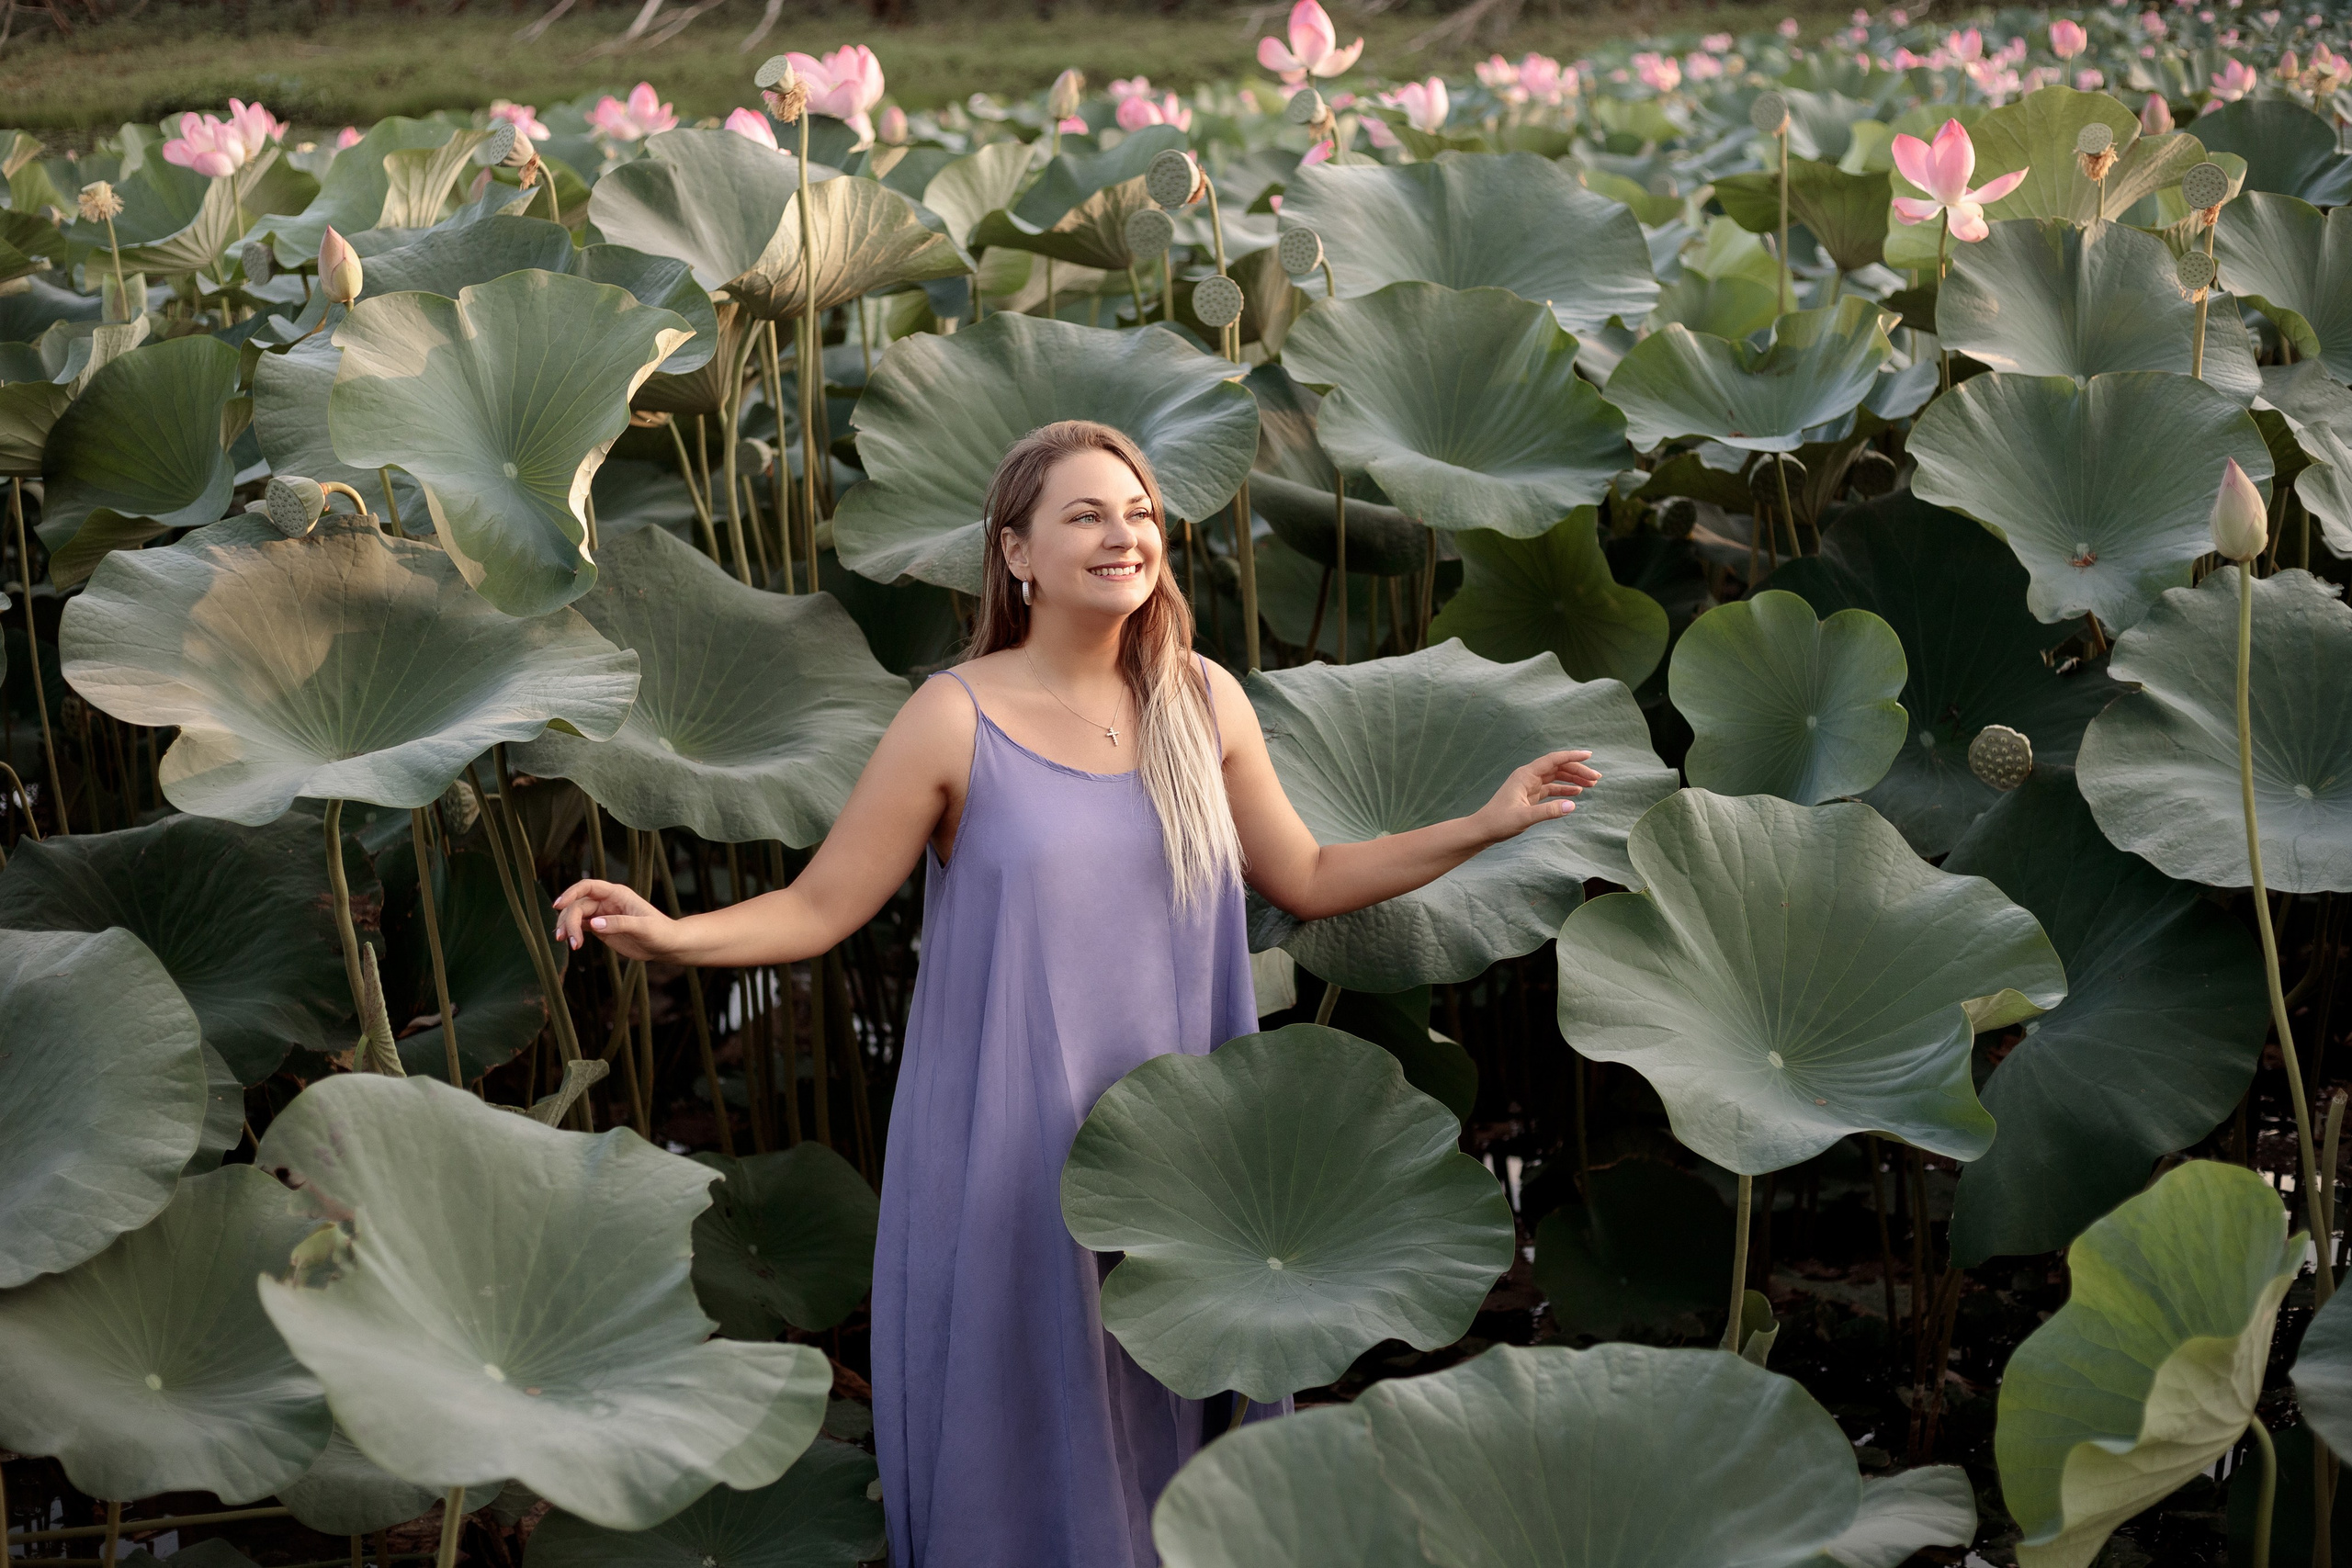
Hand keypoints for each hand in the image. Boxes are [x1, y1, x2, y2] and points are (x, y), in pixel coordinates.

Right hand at [552, 879, 677, 960]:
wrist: (667, 945)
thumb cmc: (659, 932)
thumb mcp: (643, 927)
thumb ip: (619, 924)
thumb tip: (593, 924)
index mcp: (617, 894)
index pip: (588, 887)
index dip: (571, 893)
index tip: (559, 905)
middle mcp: (607, 901)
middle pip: (578, 905)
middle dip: (569, 920)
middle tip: (569, 940)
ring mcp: (602, 915)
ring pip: (576, 916)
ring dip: (567, 927)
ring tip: (568, 943)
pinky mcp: (601, 928)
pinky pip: (581, 927)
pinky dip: (573, 933)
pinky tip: (571, 943)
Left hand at [1472, 750, 1601, 844]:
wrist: (1483, 830)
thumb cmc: (1499, 822)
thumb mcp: (1524, 818)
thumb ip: (1548, 811)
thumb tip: (1572, 806)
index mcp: (1525, 775)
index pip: (1553, 760)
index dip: (1572, 756)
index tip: (1589, 755)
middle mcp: (1528, 776)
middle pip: (1557, 768)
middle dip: (1578, 770)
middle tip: (1597, 778)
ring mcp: (1529, 786)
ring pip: (1556, 777)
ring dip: (1573, 779)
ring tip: (1592, 784)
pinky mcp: (1530, 796)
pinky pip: (1551, 788)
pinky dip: (1564, 789)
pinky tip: (1577, 792)